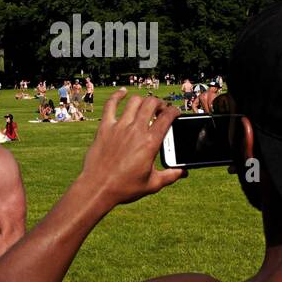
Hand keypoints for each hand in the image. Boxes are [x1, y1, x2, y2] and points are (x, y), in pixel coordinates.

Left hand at [79, 89, 184, 206]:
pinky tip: (122, 93)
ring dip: (143, 101)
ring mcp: (119, 127)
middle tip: (160, 110)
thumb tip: (184, 172)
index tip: (176, 112)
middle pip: (151, 104)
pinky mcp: (104, 128)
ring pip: (134, 102)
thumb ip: (171, 176)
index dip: (175, 111)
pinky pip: (110, 105)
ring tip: (145, 106)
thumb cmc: (125, 188)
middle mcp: (136, 131)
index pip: (167, 117)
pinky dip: (117, 96)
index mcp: (150, 143)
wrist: (97, 188)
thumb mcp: (152, 184)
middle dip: (160, 103)